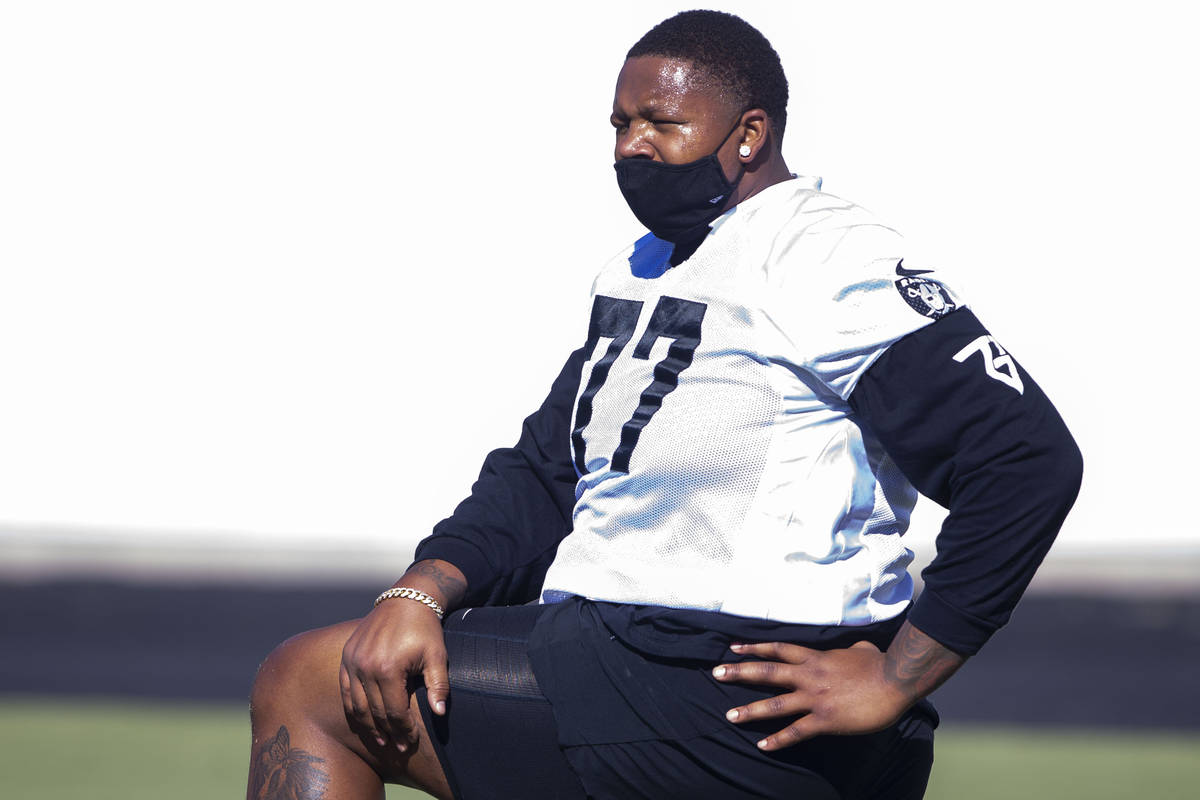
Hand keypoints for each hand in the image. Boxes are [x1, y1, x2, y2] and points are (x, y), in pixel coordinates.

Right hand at [338, 560, 465, 753]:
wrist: (405, 600)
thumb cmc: (424, 629)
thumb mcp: (437, 655)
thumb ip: (438, 685)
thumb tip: (439, 713)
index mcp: (388, 668)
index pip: (394, 711)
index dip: (404, 730)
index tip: (411, 741)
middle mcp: (365, 667)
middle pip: (375, 711)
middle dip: (389, 732)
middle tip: (399, 747)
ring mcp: (352, 661)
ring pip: (356, 705)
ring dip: (368, 726)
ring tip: (382, 740)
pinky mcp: (346, 656)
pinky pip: (345, 690)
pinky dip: (353, 708)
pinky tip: (363, 720)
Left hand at [712, 622, 964, 750]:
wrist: (893, 682)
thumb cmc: (879, 664)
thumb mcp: (860, 649)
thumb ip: (850, 649)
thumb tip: (855, 647)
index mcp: (815, 658)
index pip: (778, 649)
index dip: (755, 648)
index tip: (733, 648)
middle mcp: (809, 676)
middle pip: (768, 672)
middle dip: (740, 672)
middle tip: (716, 673)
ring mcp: (815, 698)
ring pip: (776, 704)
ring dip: (751, 710)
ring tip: (729, 715)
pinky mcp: (825, 720)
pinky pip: (796, 731)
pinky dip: (778, 739)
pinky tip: (762, 745)